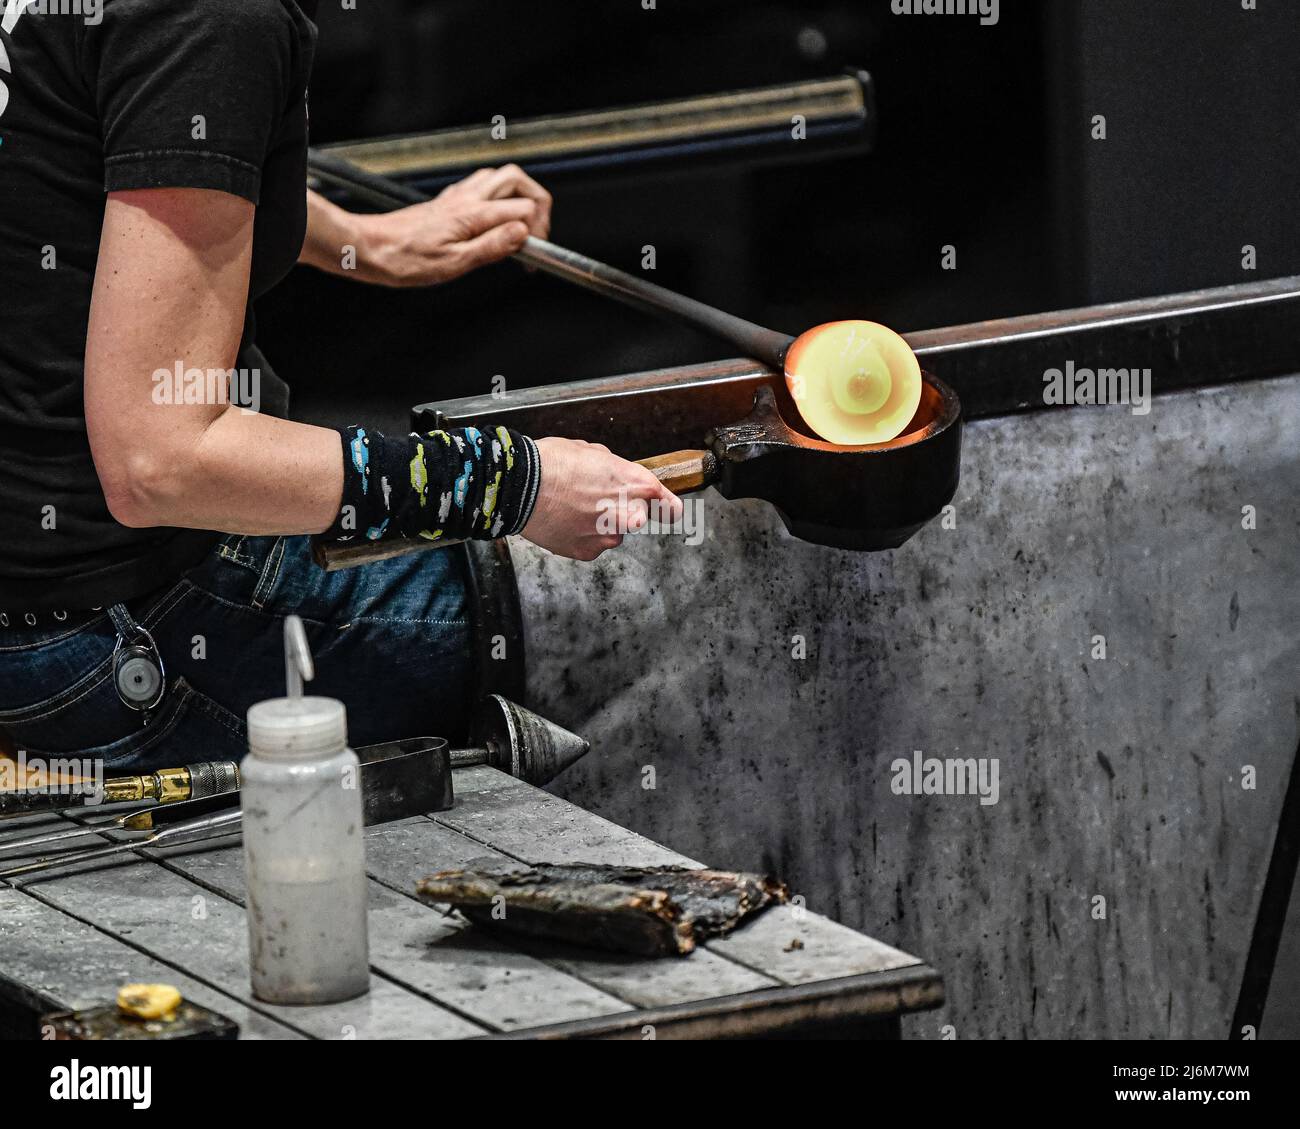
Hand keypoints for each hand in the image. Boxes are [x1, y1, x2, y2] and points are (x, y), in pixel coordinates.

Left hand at [357, 165, 551, 286]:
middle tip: (537, 233)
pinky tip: (492, 221)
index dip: (538, 233)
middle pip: (517, 179)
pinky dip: (496, 198)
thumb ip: (491, 246)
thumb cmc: (403, 259)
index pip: (524, 210)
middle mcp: (466, 199)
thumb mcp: (453, 263)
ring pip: (500, 178)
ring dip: (518, 197)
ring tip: (520, 227)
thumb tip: (522, 234)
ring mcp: (456, 197)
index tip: (532, 258)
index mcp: (472, 214)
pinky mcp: (446, 202)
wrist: (369, 247)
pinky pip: (480, 187)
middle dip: (537, 203)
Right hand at [522, 438, 683, 561]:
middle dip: (627, 512)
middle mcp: (628, 513)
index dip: (668, 508)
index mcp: (635, 484)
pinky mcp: (587, 551)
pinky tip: (565, 521)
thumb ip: (613, 468)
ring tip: (573, 509)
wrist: (519, 486)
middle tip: (601, 501)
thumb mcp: (591, 452)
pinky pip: (593, 544)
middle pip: (641, 520)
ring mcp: (607, 536)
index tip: (669, 512)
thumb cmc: (552, 463)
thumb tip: (613, 475)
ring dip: (602, 525)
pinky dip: (582, 536)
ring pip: (614, 533)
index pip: (669, 506)